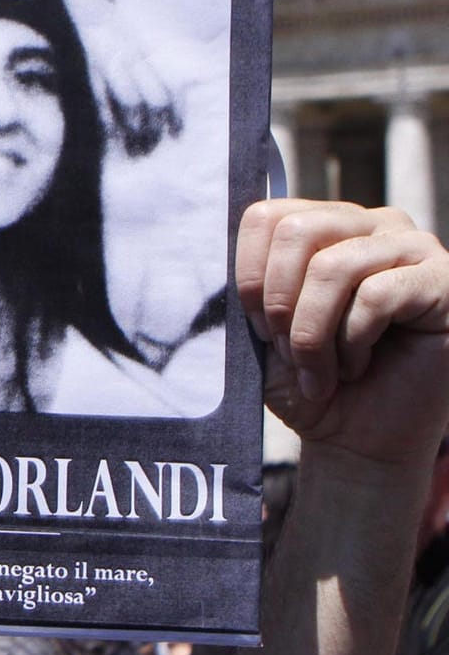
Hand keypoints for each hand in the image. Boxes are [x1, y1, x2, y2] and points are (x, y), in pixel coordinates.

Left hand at [235, 199, 448, 464]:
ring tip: (319, 370)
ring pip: (333, 267)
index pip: (267, 216)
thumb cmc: (311, 379)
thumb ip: (250, 286)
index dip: (250, 277)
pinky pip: (378, 294)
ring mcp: (412, 247)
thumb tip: (227, 257)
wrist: (360, 437)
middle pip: (296, 232)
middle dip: (279, 303)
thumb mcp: (264, 331)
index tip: (261, 330)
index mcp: (324, 226)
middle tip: (288, 352)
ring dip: (312, 332)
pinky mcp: (443, 280)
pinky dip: (353, 341)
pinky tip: (357, 367)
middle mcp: (370, 224)